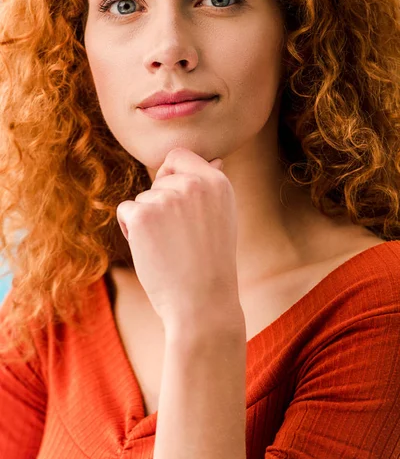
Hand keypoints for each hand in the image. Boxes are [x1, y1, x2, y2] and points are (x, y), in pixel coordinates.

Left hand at [116, 148, 240, 327]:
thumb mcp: (223, 217)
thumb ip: (212, 187)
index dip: (171, 175)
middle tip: (178, 236)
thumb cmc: (212, 263)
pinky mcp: (143, 214)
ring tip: (169, 248)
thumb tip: (214, 160)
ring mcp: (167, 198)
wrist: (202, 302)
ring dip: (147, 220)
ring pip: (142, 197)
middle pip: (159, 179)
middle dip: (161, 202)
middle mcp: (193, 184)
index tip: (175, 199)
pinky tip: (150, 250)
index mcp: (217, 182)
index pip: (180, 155)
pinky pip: (126, 210)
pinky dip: (130, 230)